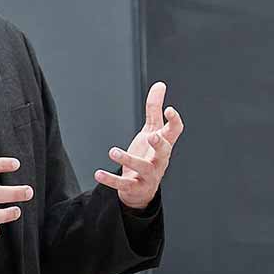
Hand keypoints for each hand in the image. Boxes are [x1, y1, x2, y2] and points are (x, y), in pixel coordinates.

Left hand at [96, 81, 182, 210]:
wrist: (141, 189)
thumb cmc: (148, 155)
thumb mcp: (152, 131)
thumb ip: (154, 109)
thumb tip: (160, 85)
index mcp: (164, 145)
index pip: (175, 132)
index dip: (174, 121)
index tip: (169, 109)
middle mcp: (159, 160)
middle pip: (164, 152)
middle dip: (159, 144)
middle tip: (151, 136)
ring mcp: (148, 175)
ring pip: (143, 167)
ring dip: (128, 159)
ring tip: (112, 151)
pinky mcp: (134, 187)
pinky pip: (123, 184)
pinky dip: (111, 179)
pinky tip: (98, 173)